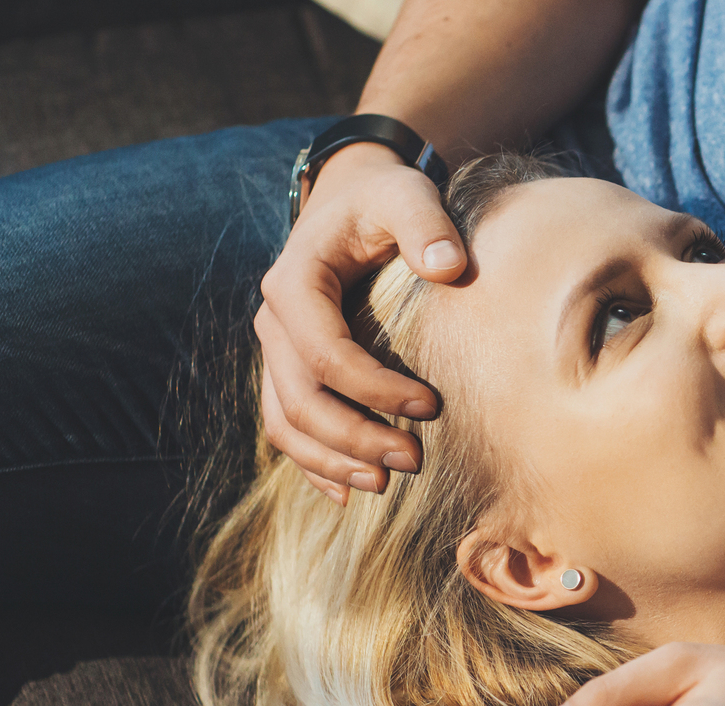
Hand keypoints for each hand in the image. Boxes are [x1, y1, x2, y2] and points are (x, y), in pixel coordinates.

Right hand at [256, 140, 462, 503]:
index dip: (374, 388)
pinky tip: (349, 492)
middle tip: (413, 461)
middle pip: (300, 398)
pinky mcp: (292, 368)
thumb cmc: (384, 199)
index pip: (325, 352)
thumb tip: (449, 267)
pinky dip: (314, 462)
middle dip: (353, 437)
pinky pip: (287, 424)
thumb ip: (426, 225)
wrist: (354, 197)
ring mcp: (279, 350)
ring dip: (330, 460)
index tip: (431, 406)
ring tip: (384, 483)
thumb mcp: (406, 195)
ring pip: (285, 421)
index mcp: (295, 283)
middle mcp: (276, 322)